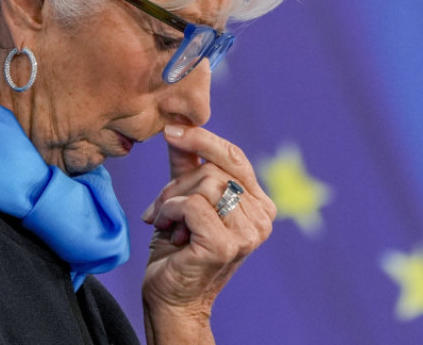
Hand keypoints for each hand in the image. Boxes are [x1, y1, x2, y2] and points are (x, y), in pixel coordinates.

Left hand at [140, 124, 275, 318]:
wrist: (170, 298)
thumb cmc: (178, 250)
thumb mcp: (184, 198)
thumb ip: (187, 164)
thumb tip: (178, 124)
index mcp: (259, 204)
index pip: (235, 156)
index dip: (203, 138)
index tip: (171, 128)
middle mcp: (262, 218)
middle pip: (216, 169)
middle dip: (179, 182)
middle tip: (160, 205)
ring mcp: (248, 234)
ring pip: (206, 184)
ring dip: (173, 199)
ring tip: (166, 221)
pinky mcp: (226, 245)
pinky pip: (194, 205)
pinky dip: (172, 212)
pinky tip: (168, 230)